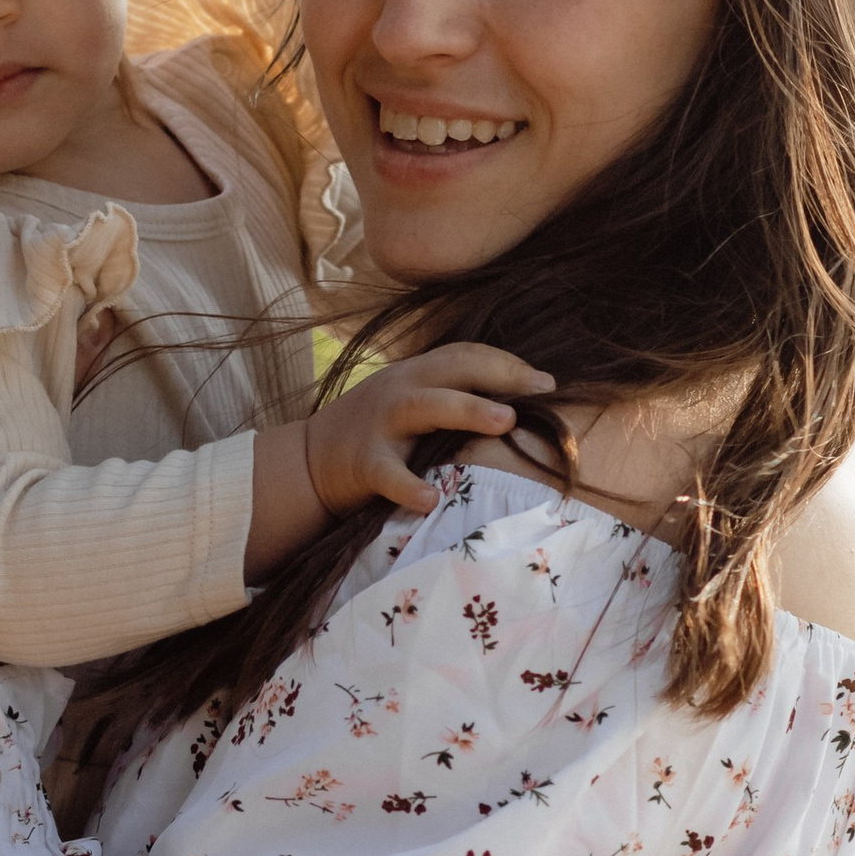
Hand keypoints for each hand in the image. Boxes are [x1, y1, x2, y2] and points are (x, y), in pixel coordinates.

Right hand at [243, 346, 554, 576]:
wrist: (308, 462)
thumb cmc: (376, 434)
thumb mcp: (410, 402)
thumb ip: (450, 395)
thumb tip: (519, 404)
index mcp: (415, 374)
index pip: (466, 355)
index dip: (507, 363)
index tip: (547, 382)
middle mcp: (400, 390)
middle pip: (451, 370)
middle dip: (498, 375)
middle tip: (540, 390)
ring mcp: (380, 423)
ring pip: (425, 406)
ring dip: (466, 409)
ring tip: (504, 421)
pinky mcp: (363, 463)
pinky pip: (388, 473)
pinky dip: (408, 486)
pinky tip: (429, 500)